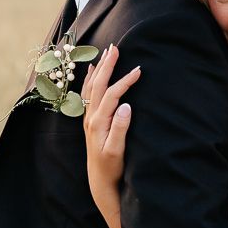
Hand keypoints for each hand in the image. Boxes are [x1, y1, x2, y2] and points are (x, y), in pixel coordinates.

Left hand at [81, 43, 141, 196]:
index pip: (112, 94)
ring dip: (99, 68)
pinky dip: (90, 79)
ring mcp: (88, 118)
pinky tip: (91, 70)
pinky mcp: (89, 120)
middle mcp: (90, 117)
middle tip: (116, 48)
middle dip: (107, 65)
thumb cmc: (111, 166)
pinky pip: (88, 93)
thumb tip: (126, 106)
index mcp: (98, 122)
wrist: (99, 179)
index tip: (139, 70)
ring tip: (106, 53)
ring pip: (91, 87)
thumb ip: (121, 128)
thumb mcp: (117, 150)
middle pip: (98, 85)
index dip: (125, 81)